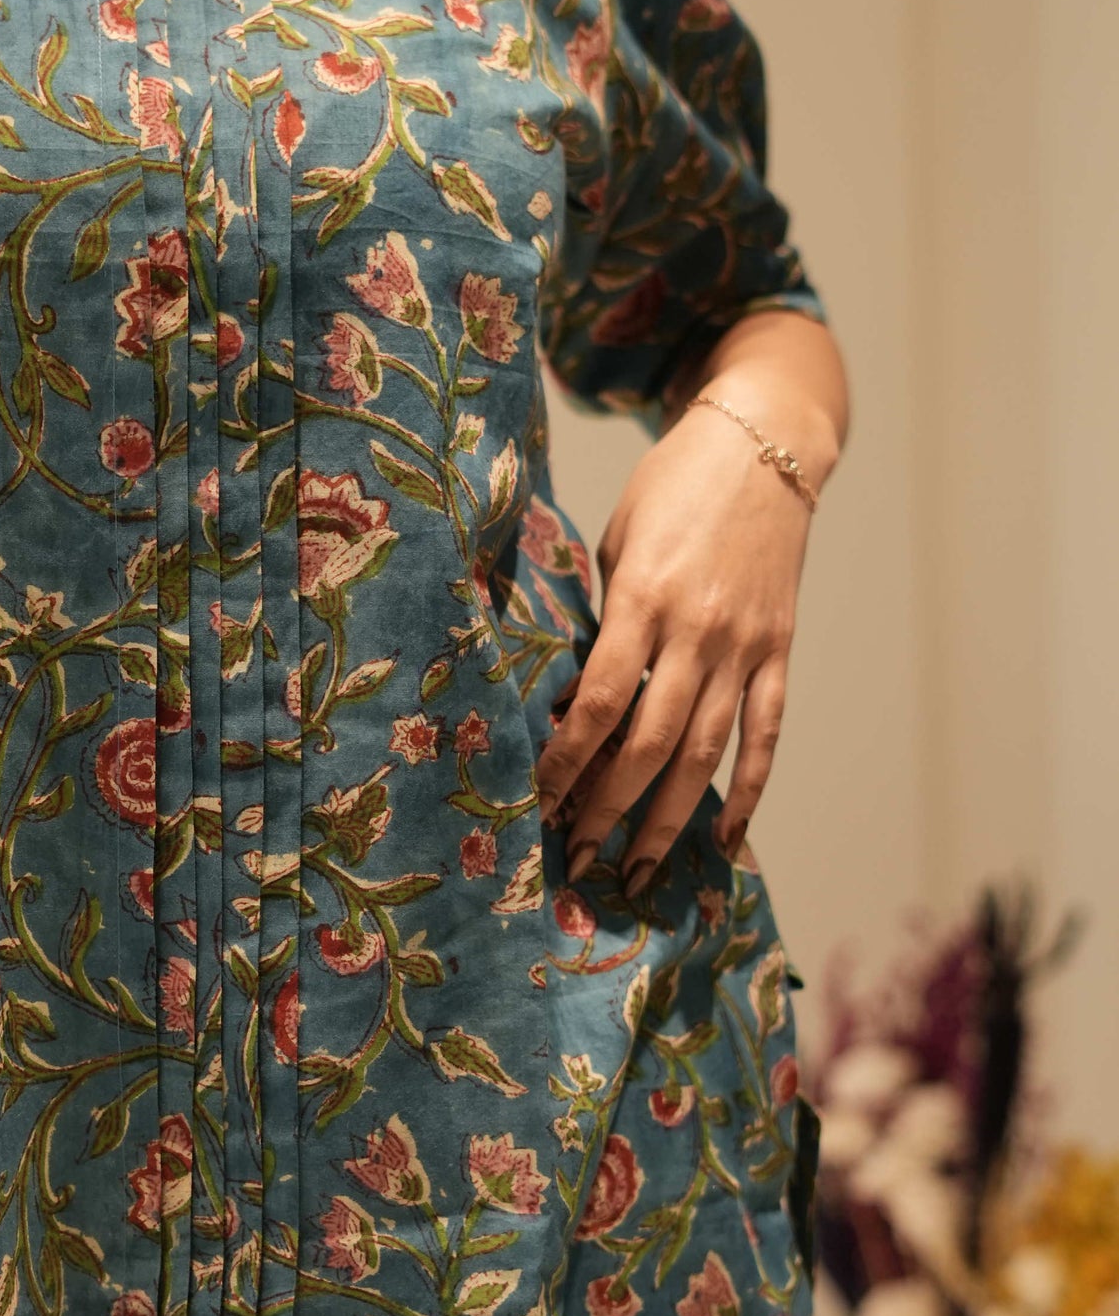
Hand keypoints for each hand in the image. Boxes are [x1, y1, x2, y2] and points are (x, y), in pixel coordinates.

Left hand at [535, 383, 828, 893]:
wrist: (766, 445)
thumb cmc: (674, 488)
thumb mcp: (620, 541)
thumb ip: (605, 620)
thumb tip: (576, 698)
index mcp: (644, 597)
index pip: (598, 700)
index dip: (565, 760)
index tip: (536, 799)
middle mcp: (699, 630)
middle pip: (649, 743)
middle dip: (609, 808)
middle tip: (578, 855)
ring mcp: (746, 645)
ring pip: (706, 753)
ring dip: (671, 819)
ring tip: (641, 869)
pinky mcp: (780, 650)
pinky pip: (765, 732)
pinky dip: (749, 788)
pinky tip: (728, 835)